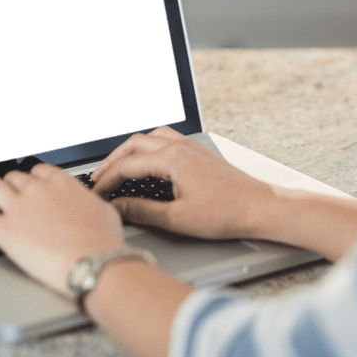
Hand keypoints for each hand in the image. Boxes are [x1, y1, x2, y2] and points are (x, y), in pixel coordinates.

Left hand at [0, 163, 126, 297]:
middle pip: (12, 177)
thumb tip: (89, 203)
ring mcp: (18, 207)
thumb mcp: (104, 210)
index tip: (31, 193)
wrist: (92, 262)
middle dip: (10, 190)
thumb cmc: (102, 241)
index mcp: (60, 182)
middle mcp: (37, 189)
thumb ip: (88, 201)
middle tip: (11, 204)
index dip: (31, 182)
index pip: (36, 171)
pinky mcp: (4, 230)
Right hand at [90, 126, 280, 240]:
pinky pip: (166, 140)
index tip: (96, 194)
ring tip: (119, 168)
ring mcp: (191, 147)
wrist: (260, 207)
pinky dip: (149, 148)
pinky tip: (148, 163)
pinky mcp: (200, 153)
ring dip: (131, 150)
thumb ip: (142, 211)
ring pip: (150, 137)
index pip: (126, 165)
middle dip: (112, 161)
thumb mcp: (177, 219)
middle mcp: (180, 146)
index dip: (106, 180)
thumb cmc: (226, 213)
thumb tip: (118, 206)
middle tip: (99, 179)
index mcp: (172, 159)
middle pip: (134, 144)